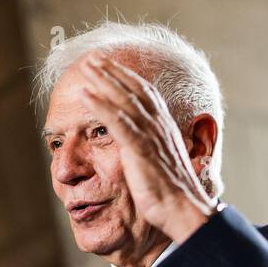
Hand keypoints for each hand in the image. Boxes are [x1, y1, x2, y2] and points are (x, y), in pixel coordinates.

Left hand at [79, 55, 212, 242]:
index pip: (145, 93)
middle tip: (92, 57)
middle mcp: (160, 126)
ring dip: (103, 81)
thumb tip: (146, 144)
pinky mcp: (141, 149)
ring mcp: (151, 136)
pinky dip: (101, 106)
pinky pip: (117, 122)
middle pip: (133, 89)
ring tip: (84, 67)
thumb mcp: (164, 163)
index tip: (110, 65)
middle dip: (112, 71)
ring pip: (124, 100)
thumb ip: (155, 147)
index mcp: (166, 128)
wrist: (183, 209)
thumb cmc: (173, 192)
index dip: (127, 76)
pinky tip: (85, 95)